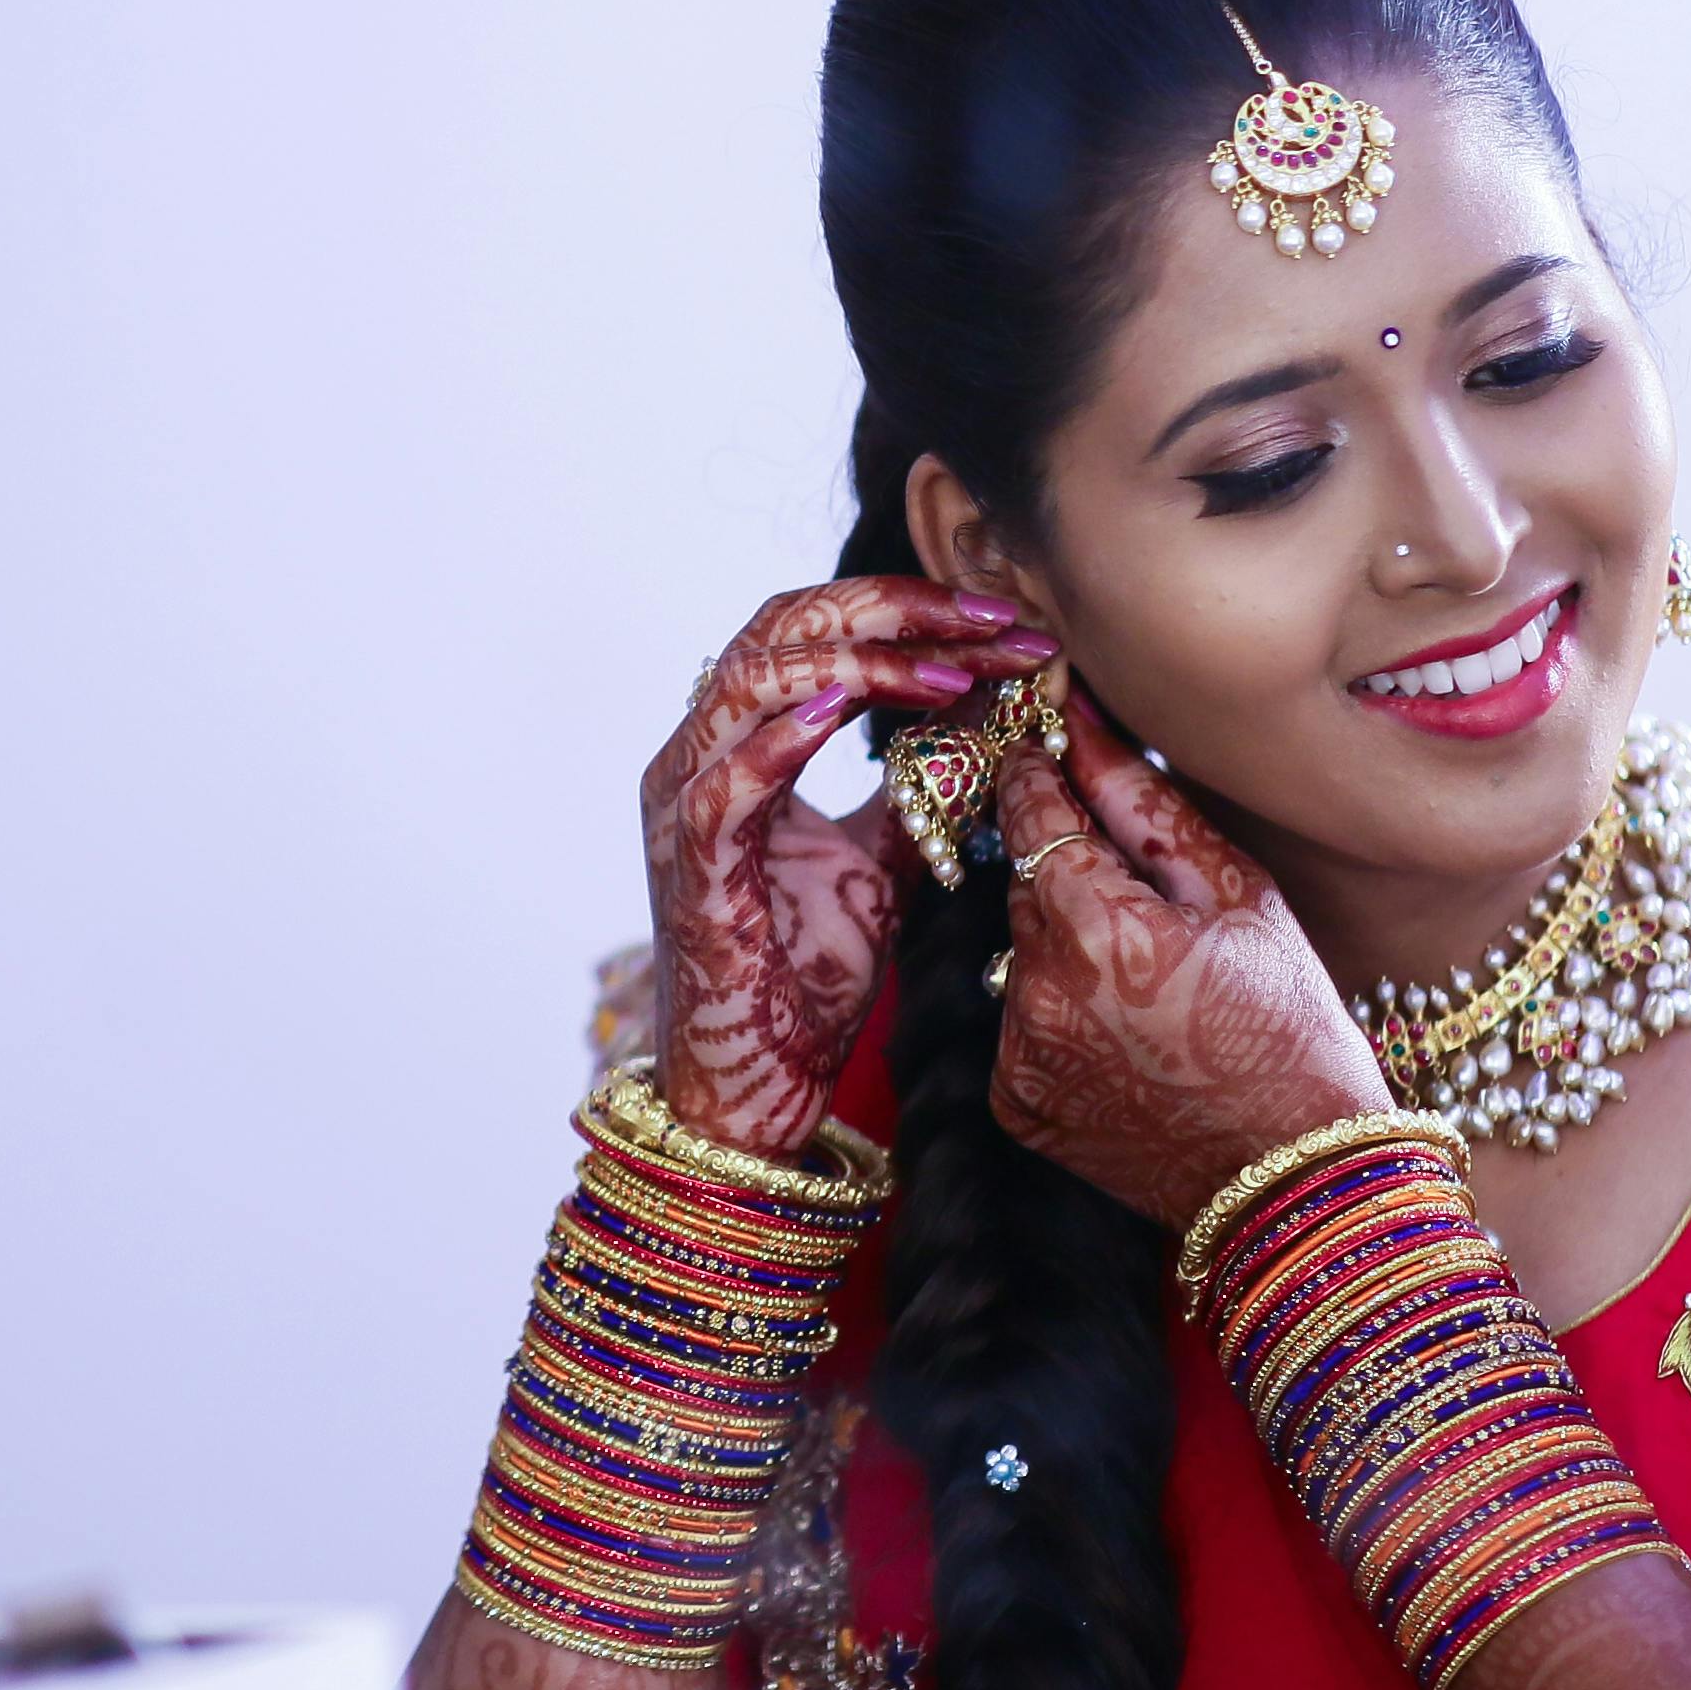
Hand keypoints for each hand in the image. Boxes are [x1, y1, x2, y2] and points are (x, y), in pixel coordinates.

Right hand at [640, 577, 1054, 1156]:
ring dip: (856, 660)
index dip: (909, 611)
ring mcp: (683, 805)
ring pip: (749, 680)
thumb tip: (989, 713)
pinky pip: (724, 781)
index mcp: (739, 745)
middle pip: (781, 625)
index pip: (817, 631)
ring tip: (949, 671)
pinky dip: (784, 735)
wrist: (754, 1081)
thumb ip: (920, 789)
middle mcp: (699, 756)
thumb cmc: (804, 975)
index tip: (1007, 622)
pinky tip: (851, 707)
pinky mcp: (687, 865)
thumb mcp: (885, 861)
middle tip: (992, 617)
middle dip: (893, 607)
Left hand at [987, 695, 1396, 1228]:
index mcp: (1097, 926)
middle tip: (1143, 898)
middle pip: (1024, 884)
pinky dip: (1059, 1017)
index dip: (1037, 772)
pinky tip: (1129, 1039)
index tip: (1041, 746)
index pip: (1032, 812)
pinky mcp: (1016, 1102)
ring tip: (1151, 987)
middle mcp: (1039, 989)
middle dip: (1068, 874)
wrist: (1294, 1172)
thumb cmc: (1290, 1024)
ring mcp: (1020, 1054)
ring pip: (1020, 954)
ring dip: (1065, 947)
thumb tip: (1084, 728)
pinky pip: (1021, 1024)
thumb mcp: (1240, 894)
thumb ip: (1147, 805)